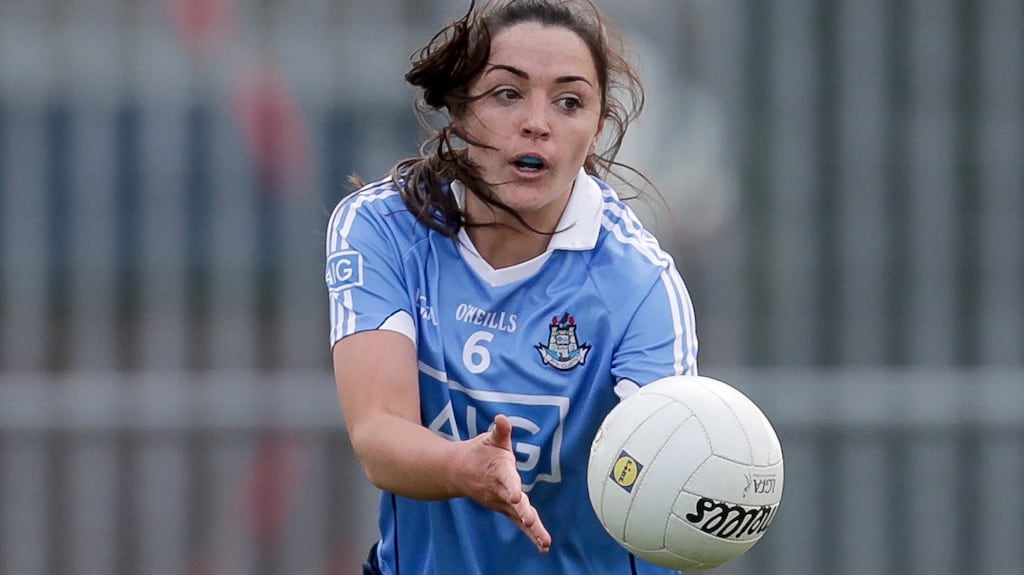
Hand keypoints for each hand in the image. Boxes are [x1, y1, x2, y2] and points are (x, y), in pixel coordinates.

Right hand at [463, 414, 551, 552]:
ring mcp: (501, 503)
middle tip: (531, 522)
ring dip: (532, 530)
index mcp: (498, 471)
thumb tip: (502, 418)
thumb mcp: (489, 439)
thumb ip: (500, 431)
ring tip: (544, 542)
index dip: (512, 488)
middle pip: (513, 504)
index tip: (516, 497)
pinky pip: (520, 523)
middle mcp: (499, 491)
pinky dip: (532, 534)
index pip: (506, 479)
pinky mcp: (505, 510)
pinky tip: (543, 546)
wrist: (457, 471)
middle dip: (523, 513)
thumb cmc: (479, 452)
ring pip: (518, 517)